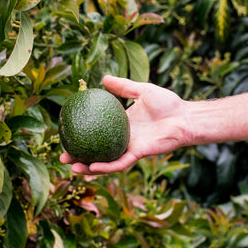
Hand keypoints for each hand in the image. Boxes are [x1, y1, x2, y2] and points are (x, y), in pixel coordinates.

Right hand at [59, 75, 189, 173]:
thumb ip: (123, 86)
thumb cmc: (167, 104)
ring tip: (73, 167)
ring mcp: (130, 148)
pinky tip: (92, 167)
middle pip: (97, 151)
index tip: (65, 132)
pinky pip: (119, 163)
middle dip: (79, 156)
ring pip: (106, 163)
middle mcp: (123, 139)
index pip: (97, 131)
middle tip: (63, 156)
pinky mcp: (138, 154)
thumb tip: (103, 79)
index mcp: (122, 125)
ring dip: (88, 167)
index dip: (82, 134)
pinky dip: (106, 167)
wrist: (185, 117)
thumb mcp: (141, 90)